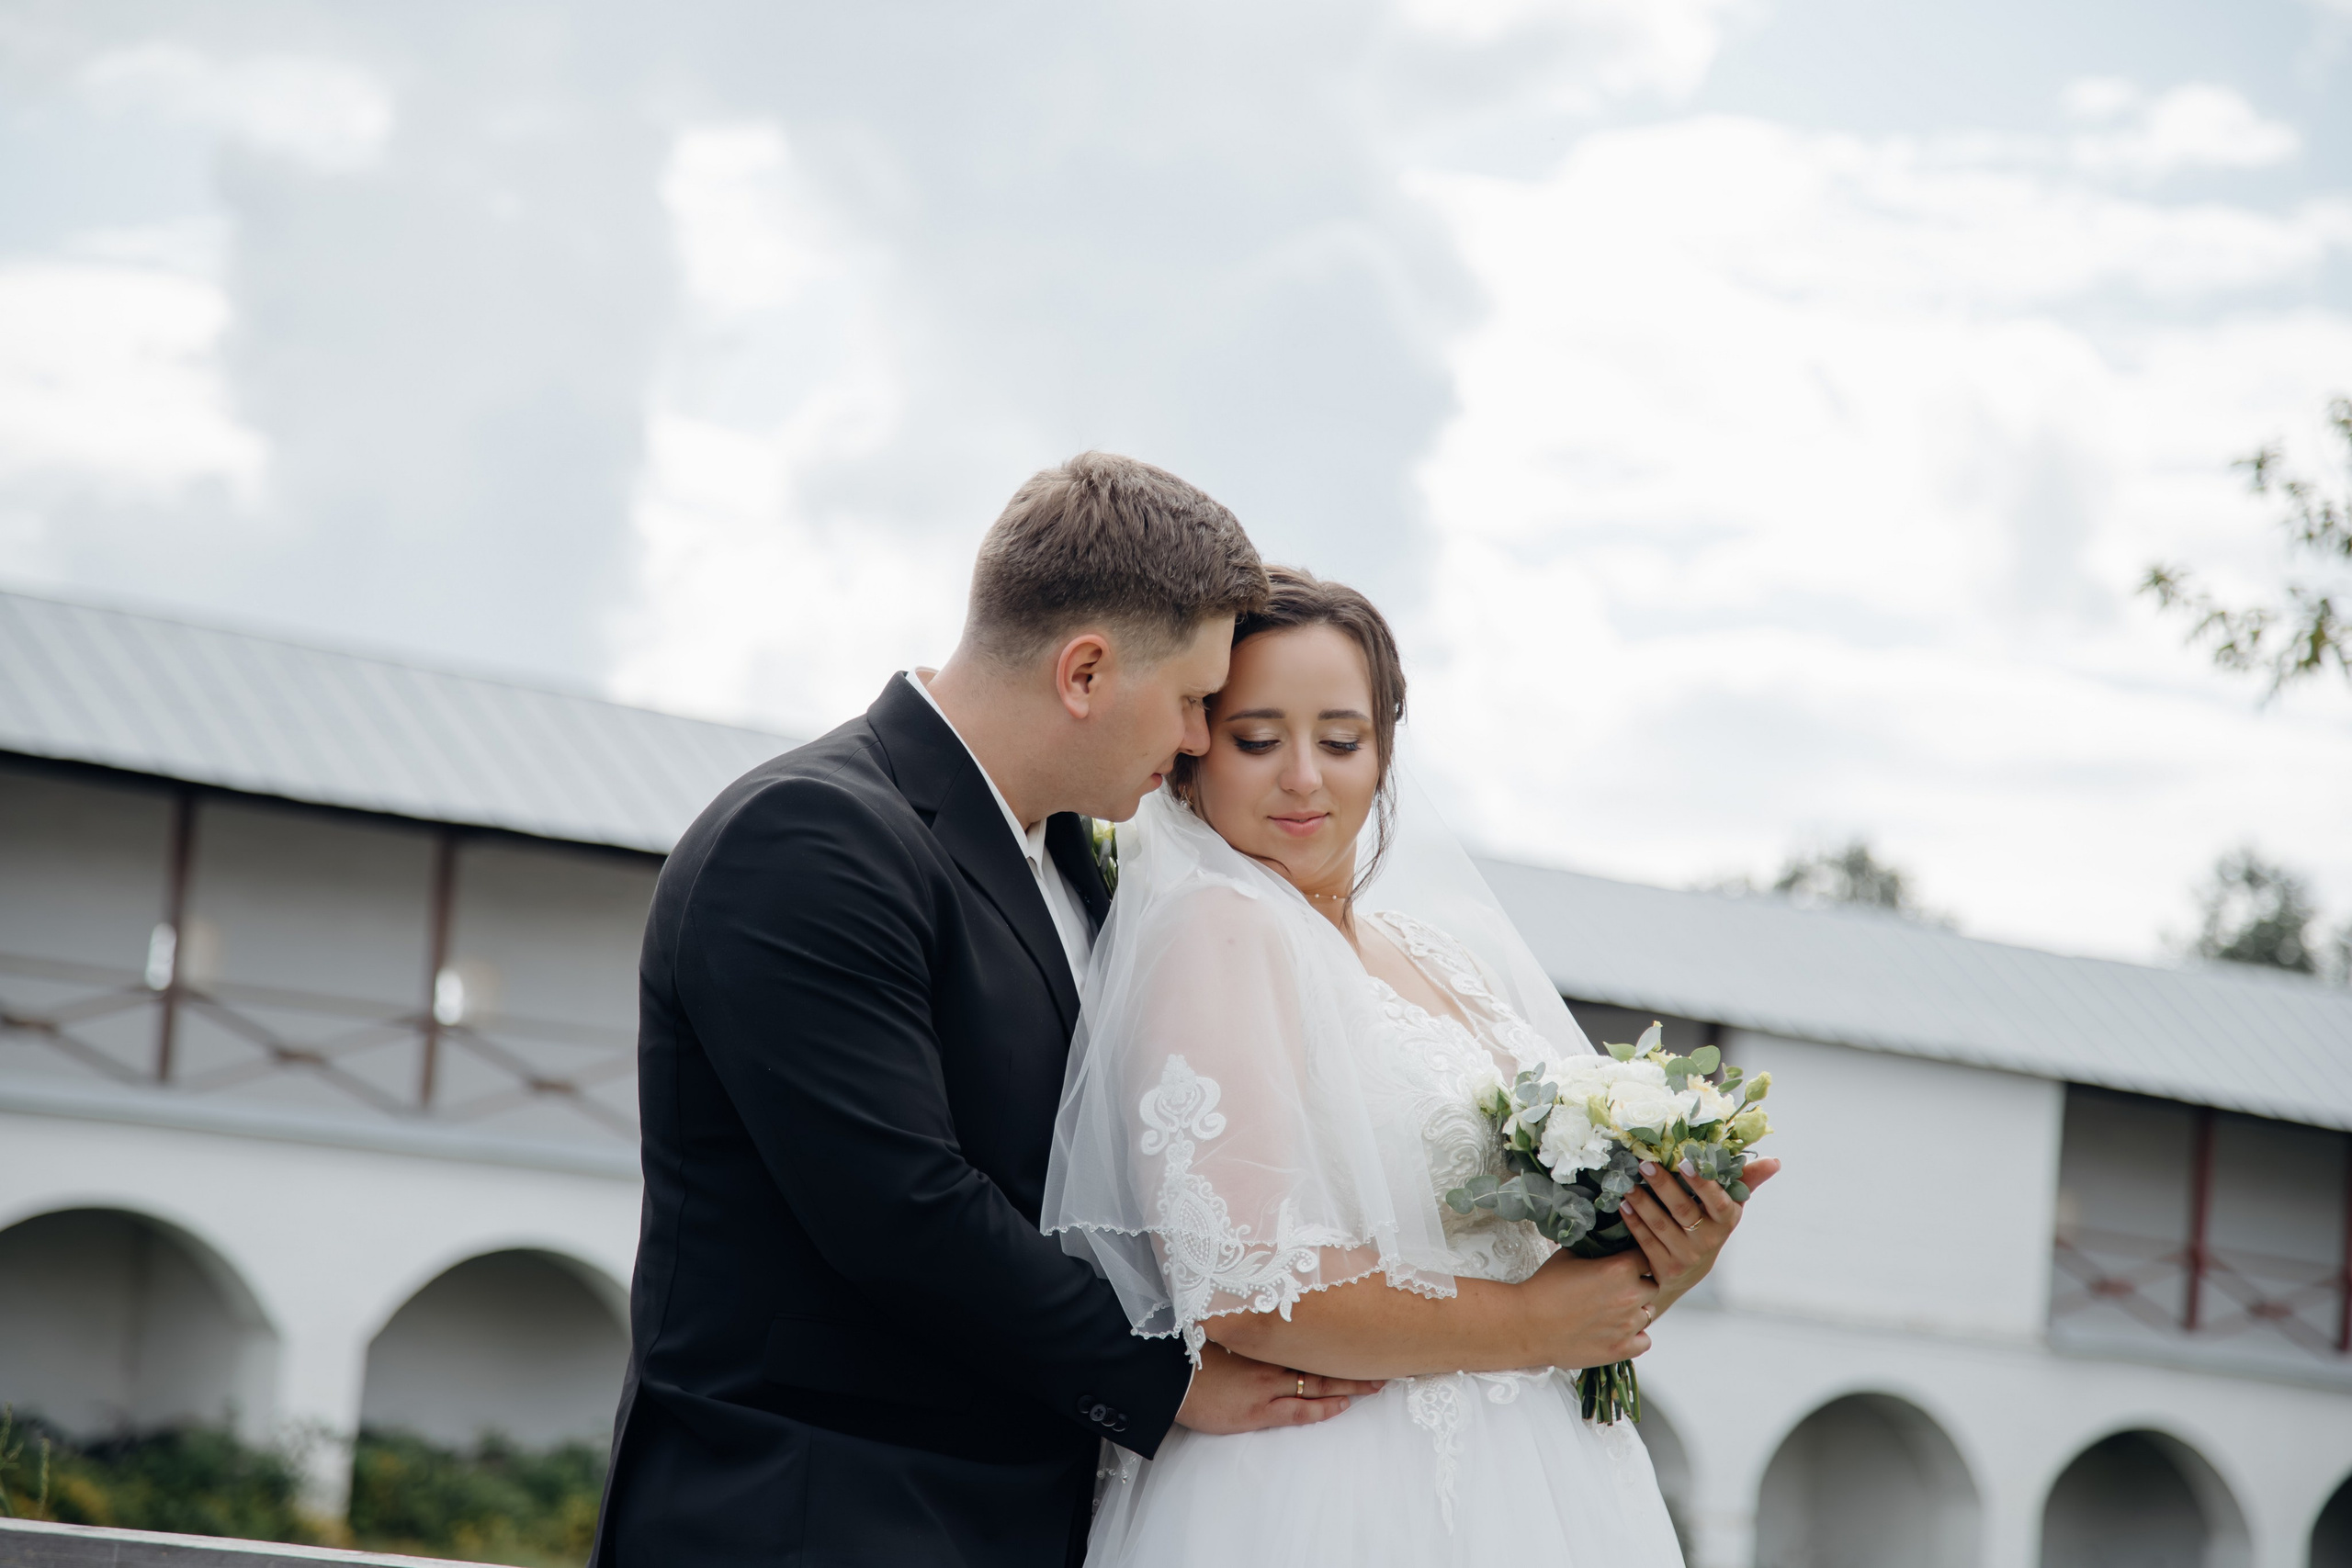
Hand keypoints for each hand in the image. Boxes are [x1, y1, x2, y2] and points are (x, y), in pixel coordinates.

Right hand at [1172, 1340, 1384, 1433]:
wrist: (1166, 1377)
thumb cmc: (1189, 1353)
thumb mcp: (1220, 1331)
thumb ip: (1246, 1325)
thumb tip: (1264, 1313)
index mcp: (1262, 1339)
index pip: (1309, 1335)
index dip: (1335, 1337)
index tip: (1359, 1331)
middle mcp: (1270, 1359)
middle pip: (1321, 1359)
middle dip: (1352, 1360)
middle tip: (1384, 1358)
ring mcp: (1266, 1386)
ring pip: (1317, 1384)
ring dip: (1348, 1384)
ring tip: (1376, 1384)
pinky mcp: (1257, 1411)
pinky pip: (1298, 1410)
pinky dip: (1321, 1407)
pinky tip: (1341, 1405)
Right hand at [1520, 1249, 1657, 1367]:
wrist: (1527, 1324)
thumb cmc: (1544, 1289)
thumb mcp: (1568, 1256)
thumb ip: (1595, 1250)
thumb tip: (1604, 1245)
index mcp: (1619, 1269)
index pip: (1645, 1257)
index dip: (1634, 1260)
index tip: (1625, 1264)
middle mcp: (1630, 1296)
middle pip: (1652, 1286)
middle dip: (1638, 1285)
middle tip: (1617, 1288)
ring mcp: (1628, 1326)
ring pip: (1649, 1313)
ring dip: (1636, 1310)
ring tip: (1612, 1311)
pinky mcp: (1622, 1349)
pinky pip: (1645, 1340)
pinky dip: (1636, 1336)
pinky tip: (1617, 1331)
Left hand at [1621, 1155, 1780, 1314]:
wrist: (1689, 1272)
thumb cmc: (1710, 1224)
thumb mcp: (1729, 1205)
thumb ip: (1746, 1180)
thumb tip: (1775, 1161)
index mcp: (1726, 1221)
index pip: (1718, 1202)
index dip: (1703, 1183)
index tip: (1685, 1161)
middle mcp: (1708, 1241)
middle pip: (1683, 1210)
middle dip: (1664, 1185)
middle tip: (1646, 1164)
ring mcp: (1686, 1257)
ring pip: (1661, 1226)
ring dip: (1642, 1202)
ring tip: (1628, 1183)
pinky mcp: (1665, 1268)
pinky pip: (1646, 1242)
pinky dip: (1634, 1221)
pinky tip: (1623, 1205)